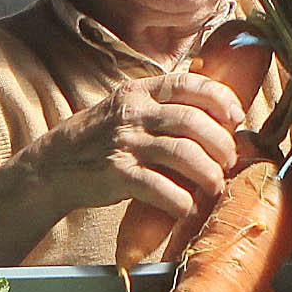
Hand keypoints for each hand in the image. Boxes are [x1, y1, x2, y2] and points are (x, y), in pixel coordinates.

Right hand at [24, 72, 246, 221]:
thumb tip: (216, 112)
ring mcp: (125, 143)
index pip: (188, 83)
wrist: (55, 165)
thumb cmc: (100, 138)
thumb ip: (162, 105)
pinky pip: (160, 188)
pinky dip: (181, 201)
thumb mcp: (127, 108)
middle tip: (229, 160)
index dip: (219, 98)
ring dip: (208, 173)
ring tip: (215, 185)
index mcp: (139, 92)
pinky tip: (188, 207)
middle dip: (221, 144)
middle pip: (192, 122)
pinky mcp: (117, 175)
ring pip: (183, 154)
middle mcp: (133, 113)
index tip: (236, 116)